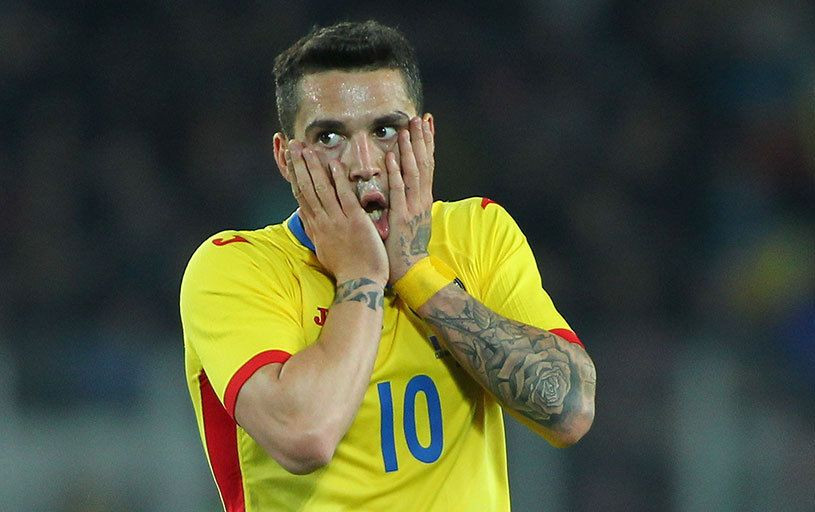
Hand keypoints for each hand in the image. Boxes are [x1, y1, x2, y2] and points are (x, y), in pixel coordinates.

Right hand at [286, 140, 387, 285]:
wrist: (360, 282)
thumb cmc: (346, 268)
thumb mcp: (324, 249)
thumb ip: (314, 230)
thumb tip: (305, 216)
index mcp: (316, 227)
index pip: (301, 195)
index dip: (294, 175)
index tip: (290, 159)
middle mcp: (322, 221)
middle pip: (306, 188)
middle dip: (299, 165)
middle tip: (293, 145)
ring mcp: (337, 220)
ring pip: (321, 189)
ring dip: (313, 167)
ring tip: (307, 148)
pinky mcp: (354, 221)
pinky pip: (344, 196)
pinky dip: (338, 180)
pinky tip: (333, 164)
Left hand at [385, 116, 434, 284]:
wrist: (412, 271)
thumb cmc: (407, 247)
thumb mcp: (411, 219)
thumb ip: (408, 200)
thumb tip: (404, 184)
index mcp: (423, 199)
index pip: (428, 165)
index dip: (427, 143)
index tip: (427, 124)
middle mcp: (421, 200)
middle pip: (425, 163)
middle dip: (422, 139)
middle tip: (420, 117)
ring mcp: (413, 207)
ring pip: (414, 172)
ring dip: (410, 149)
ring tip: (408, 129)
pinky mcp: (401, 217)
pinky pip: (398, 190)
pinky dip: (395, 172)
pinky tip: (391, 156)